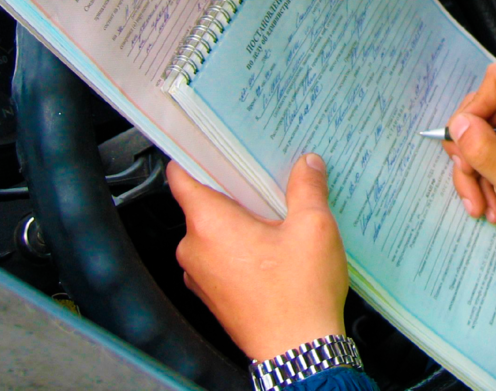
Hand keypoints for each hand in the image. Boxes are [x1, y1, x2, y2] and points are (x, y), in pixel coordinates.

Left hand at [167, 155, 347, 360]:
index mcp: (210, 225)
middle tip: (268, 179)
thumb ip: (307, 187)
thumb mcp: (313, 227)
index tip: (212, 143)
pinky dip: (241, 247)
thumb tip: (307, 165)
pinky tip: (275, 248)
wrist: (300, 352)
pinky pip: (220, 257)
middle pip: (204, 202)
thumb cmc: (299, 297)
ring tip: (278, 216)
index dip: (196, 155)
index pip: (182, 176)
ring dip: (241, 221)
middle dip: (235, 190)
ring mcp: (202, 276)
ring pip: (214, 231)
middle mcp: (196, 250)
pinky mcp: (214, 296)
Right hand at [444, 63, 495, 280]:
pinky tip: (489, 205)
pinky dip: (483, 179)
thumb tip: (457, 124)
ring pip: (479, 137)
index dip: (476, 106)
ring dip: (474, 172)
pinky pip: (488, 153)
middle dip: (470, 150)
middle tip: (468, 178)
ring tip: (481, 205)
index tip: (467, 140)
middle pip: (482, 111)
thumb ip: (483, 148)